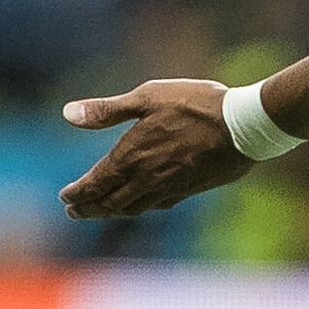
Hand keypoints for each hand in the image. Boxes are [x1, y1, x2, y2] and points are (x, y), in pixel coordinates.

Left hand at [59, 78, 249, 218]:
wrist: (243, 126)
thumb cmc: (195, 105)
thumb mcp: (148, 97)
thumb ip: (107, 110)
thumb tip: (68, 114)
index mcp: (131, 156)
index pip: (95, 183)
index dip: (77, 193)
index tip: (65, 198)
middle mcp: (146, 179)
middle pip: (109, 203)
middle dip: (88, 209)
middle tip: (74, 211)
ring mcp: (168, 188)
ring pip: (132, 208)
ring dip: (111, 211)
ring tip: (100, 210)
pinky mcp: (188, 190)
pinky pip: (155, 205)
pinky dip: (138, 208)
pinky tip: (139, 203)